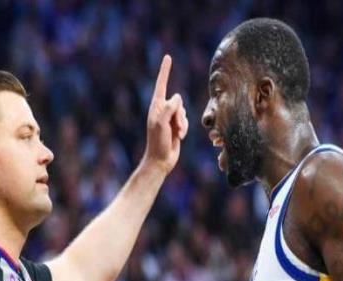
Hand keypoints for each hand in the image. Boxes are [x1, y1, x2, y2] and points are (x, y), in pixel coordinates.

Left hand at [144, 54, 187, 174]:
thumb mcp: (161, 123)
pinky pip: (186, 120)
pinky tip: (180, 137)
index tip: (168, 57)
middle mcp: (162, 110)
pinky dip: (185, 128)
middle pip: (178, 100)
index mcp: (156, 106)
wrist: (161, 159)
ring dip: (183, 122)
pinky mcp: (176, 126)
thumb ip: (169, 108)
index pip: (161, 84)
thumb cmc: (158, 142)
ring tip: (176, 133)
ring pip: (183, 110)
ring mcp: (170, 118)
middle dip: (179, 113)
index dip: (165, 71)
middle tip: (173, 127)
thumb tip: (177, 98)